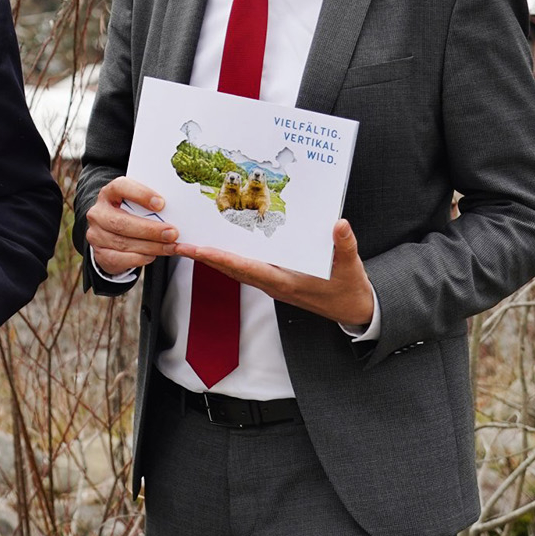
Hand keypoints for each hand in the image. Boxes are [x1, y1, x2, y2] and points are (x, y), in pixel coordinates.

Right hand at [86, 176, 178, 275]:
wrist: (109, 236)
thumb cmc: (129, 215)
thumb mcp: (136, 204)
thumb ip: (150, 206)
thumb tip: (178, 211)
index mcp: (109, 194)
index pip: (120, 187)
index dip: (141, 194)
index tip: (161, 203)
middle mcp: (98, 213)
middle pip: (121, 222)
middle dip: (150, 230)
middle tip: (172, 233)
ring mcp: (96, 235)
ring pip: (124, 243)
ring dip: (152, 246)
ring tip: (171, 246)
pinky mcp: (100, 254)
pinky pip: (122, 259)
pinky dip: (141, 258)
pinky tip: (154, 255)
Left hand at [177, 219, 374, 325]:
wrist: (354, 311)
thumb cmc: (350, 290)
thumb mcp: (351, 268)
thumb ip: (344, 246)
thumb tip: (339, 225)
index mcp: (285, 282)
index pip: (246, 268)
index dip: (220, 258)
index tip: (197, 249)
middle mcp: (273, 284)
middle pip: (232, 269)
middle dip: (205, 256)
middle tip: (180, 243)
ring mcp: (272, 283)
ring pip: (235, 270)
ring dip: (213, 258)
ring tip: (190, 243)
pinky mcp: (275, 281)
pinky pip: (245, 268)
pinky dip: (229, 258)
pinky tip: (220, 246)